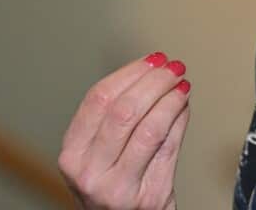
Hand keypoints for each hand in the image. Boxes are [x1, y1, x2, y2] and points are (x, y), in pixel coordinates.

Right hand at [58, 52, 191, 209]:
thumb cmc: (116, 187)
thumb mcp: (101, 155)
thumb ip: (117, 119)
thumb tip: (152, 73)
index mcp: (71, 155)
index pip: (98, 100)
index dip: (128, 74)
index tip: (151, 60)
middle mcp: (89, 173)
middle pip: (124, 110)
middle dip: (153, 81)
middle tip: (173, 66)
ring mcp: (118, 188)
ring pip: (149, 127)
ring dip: (171, 98)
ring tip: (182, 83)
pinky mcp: (149, 197)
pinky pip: (169, 147)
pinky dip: (180, 119)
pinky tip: (184, 105)